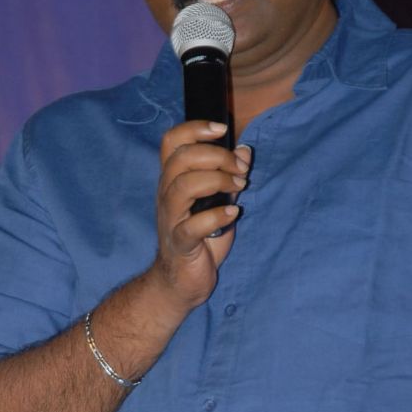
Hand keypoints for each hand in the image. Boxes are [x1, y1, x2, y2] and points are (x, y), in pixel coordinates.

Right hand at [152, 120, 250, 310]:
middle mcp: (167, 195)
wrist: (180, 282)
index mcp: (173, 180)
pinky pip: (192, 226)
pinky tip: (233, 213)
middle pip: (180, 158)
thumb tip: (245, 151)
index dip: (195, 128)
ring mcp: (171, 219)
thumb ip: (228, 176)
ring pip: (182, 186)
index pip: (172, 141)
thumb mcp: (218, 202)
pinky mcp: (180, 244)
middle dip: (216, 156)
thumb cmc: (199, 240)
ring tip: (239, 188)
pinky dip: (216, 216)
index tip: (222, 129)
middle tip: (240, 170)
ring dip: (217, 181)